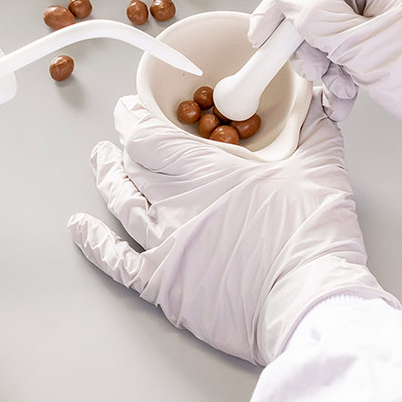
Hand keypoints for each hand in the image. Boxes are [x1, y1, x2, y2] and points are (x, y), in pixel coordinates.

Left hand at [68, 96, 395, 365]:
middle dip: (125, 147)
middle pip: (133, 166)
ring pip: (122, 204)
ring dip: (108, 180)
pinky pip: (116, 261)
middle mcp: (175, 203)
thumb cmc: (312, 238)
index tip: (131, 109)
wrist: (308, 302)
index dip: (133, 118)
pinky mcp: (164, 285)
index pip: (148, 133)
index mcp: (204, 169)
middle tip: (122, 137)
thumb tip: (318, 98)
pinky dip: (93, 243)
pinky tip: (79, 229)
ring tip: (100, 163)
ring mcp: (164, 245)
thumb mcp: (322, 169)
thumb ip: (314, 127)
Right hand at [250, 0, 401, 187]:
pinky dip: (348, 73)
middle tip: (315, 72)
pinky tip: (350, 98)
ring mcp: (395, 12)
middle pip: (322, 4)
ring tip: (341, 91)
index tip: (265, 38)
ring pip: (336, 32)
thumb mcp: (365, 47)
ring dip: (329, 65)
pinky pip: (358, 49)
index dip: (283, 6)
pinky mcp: (400, 39)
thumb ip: (317, 17)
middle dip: (311, 44)